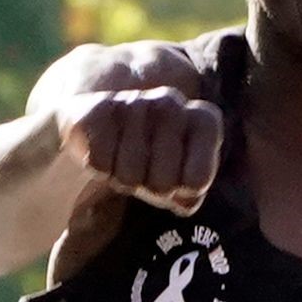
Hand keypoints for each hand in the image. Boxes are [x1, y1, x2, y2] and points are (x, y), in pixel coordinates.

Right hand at [55, 84, 223, 214]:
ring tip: (120, 158)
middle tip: (142, 170)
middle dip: (149, 187)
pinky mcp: (99, 107)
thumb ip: (189, 192)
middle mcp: (171, 103)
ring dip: (121, 177)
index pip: (197, 181)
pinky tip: (100, 149)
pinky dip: (99, 167)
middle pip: (163, 183)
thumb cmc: (148, 160)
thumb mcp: (176, 179)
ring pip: (130, 175)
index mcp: (203, 120)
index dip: (183, 191)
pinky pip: (100, 164)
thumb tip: (186, 199)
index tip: (177, 180)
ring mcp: (136, 102)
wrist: (100, 125)